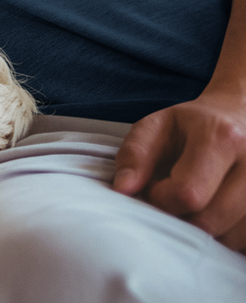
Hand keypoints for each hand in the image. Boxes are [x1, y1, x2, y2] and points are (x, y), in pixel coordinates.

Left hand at [113, 88, 245, 247]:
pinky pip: (245, 241)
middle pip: (210, 221)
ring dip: (204, 230)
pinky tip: (216, 210)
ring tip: (197, 201)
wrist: (239, 116)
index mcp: (222, 138)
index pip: (188, 194)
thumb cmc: (193, 125)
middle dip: (181, 218)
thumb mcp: (157, 127)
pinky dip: (225, 234)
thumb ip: (135, 155)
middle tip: (173, 198)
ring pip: (230, 237)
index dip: (162, 199)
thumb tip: (123, 190)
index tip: (155, 187)